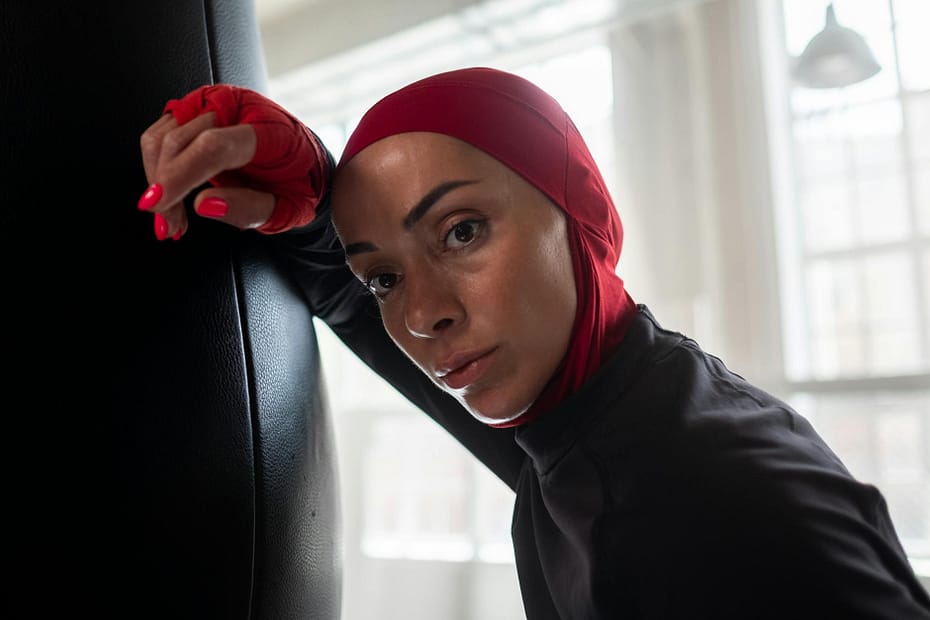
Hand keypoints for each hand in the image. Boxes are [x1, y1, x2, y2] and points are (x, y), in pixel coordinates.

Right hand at [137, 84, 329, 239]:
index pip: (213, 146)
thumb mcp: (289, 209)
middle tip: (170, 229)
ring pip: (161, 138)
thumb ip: (251, 209)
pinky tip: (171, 199)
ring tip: (173, 220)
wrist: (304, 162)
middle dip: (166, 190)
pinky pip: (160, 136)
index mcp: (269, 129)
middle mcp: (237, 105)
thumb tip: (203, 206)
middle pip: (179, 141)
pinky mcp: (194, 109)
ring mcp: (212, 102)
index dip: (180, 174)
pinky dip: (158, 170)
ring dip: (157, 182)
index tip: (156, 204)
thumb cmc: (298, 185)